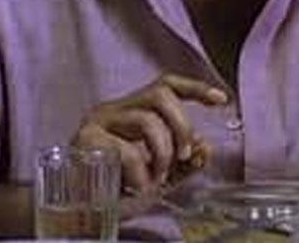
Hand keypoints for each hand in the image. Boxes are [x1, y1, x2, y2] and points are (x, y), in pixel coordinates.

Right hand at [72, 74, 228, 194]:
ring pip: (146, 120)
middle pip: (160, 94)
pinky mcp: (84, 142)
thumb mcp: (159, 176)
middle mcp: (115, 110)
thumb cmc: (116, 189)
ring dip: (162, 153)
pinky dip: (141, 173)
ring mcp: (98, 123)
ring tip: (156, 177)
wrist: (78, 213)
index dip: (195, 88)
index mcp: (133, 111)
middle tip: (184, 155)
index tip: (221, 99)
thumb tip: (205, 147)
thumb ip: (184, 162)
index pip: (166, 85)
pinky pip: (125, 150)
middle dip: (182, 125)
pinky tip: (138, 186)